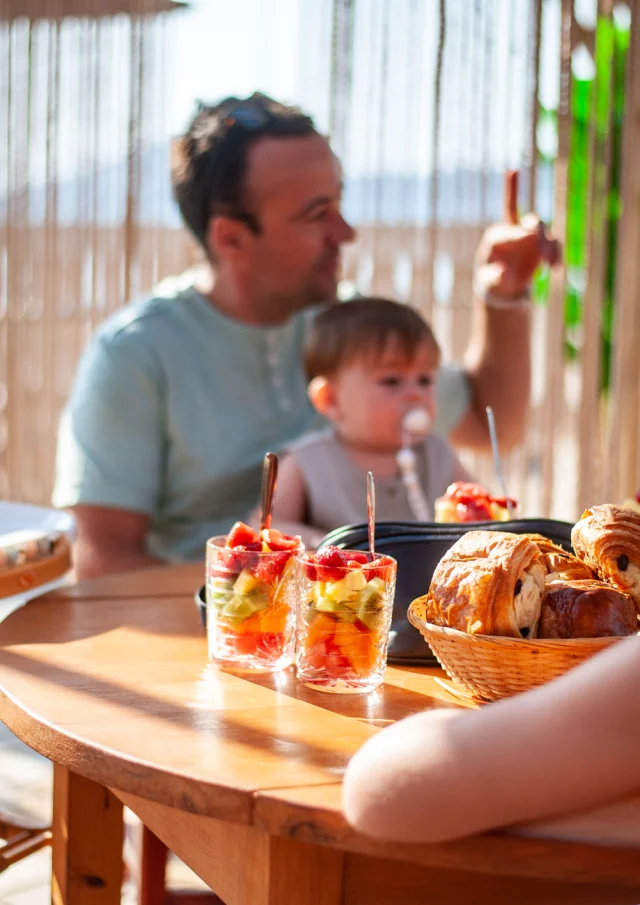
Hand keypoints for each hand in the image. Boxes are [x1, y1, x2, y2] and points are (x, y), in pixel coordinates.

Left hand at [475, 171, 561, 299]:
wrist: (501, 285)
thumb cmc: (490, 280)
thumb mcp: (488, 282)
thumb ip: (494, 278)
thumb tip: (504, 274)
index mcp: (496, 235)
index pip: (507, 229)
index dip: (516, 234)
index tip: (526, 240)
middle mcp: (514, 230)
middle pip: (530, 223)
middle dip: (538, 234)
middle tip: (543, 255)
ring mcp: (530, 237)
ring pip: (545, 232)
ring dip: (551, 247)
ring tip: (551, 267)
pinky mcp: (542, 245)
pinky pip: (554, 244)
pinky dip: (557, 255)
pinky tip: (555, 269)